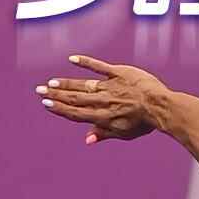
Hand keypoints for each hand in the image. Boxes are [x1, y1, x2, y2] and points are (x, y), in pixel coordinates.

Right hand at [37, 56, 169, 143]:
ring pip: (82, 84)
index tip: (46, 104)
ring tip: (51, 81)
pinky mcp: (118, 73)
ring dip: (65, 82)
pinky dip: (85, 62)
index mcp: (101, 117)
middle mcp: (101, 101)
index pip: (76, 113)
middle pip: (74, 98)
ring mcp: (109, 86)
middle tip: (39, 90)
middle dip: (55, 94)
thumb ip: (104, 134)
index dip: (60, 109)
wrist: (159, 106)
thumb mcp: (124, 133)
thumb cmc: (144, 122)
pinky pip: (99, 66)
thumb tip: (87, 140)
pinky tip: (72, 58)